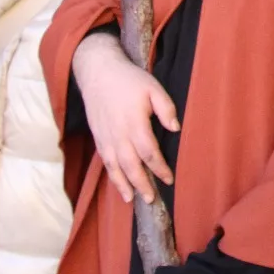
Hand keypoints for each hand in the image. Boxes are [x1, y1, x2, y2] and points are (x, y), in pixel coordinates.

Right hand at [73, 32, 179, 204]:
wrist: (98, 73)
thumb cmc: (129, 80)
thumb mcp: (153, 87)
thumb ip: (166, 108)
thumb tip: (175, 129)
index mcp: (134, 123)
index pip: (149, 153)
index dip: (160, 168)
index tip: (169, 179)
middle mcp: (118, 135)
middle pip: (131, 166)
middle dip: (142, 184)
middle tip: (152, 199)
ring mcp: (106, 138)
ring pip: (116, 168)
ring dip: (125, 185)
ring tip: (134, 200)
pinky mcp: (98, 138)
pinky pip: (105, 163)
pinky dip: (112, 177)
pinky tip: (119, 186)